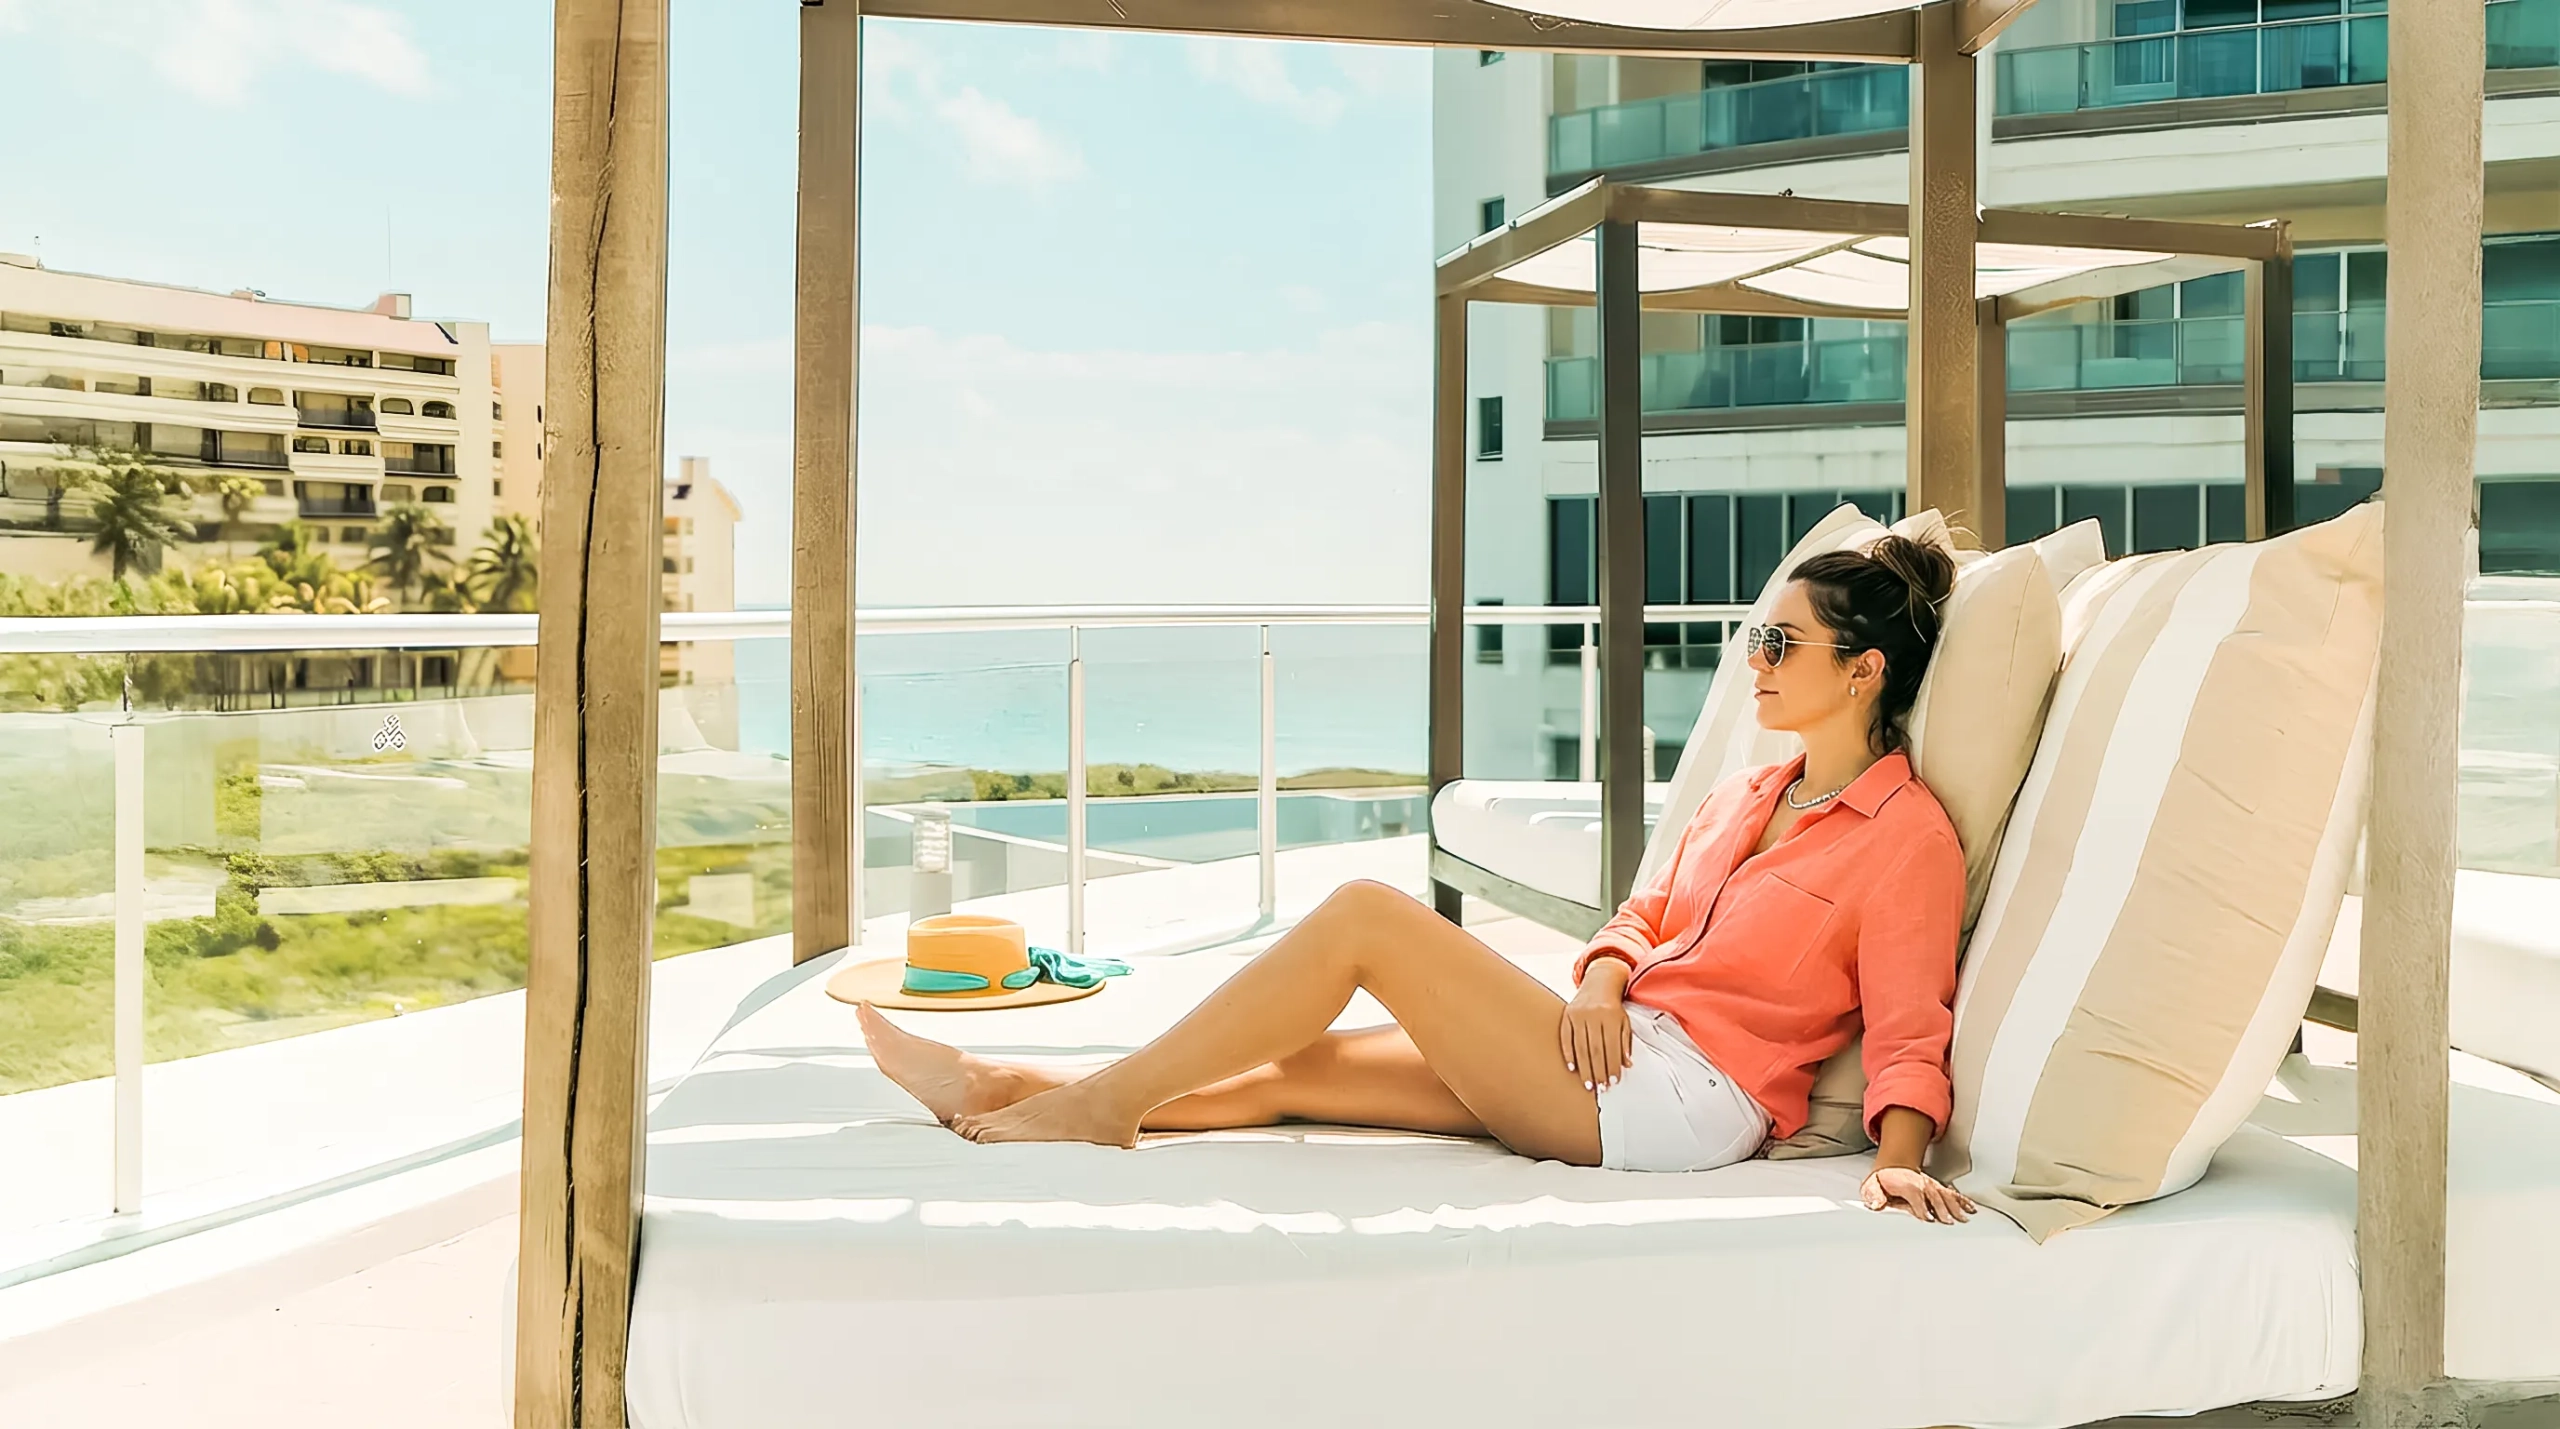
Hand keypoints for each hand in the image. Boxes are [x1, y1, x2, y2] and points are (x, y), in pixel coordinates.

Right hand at [1560, 962, 1633, 1090]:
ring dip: (1584, 1068)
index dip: (1612, 1066)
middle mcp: (1594, 1015)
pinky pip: (1566, 1037)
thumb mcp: (1624, 1021)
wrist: (1599, 984)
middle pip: (1595, 1050)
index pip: (1612, 1047)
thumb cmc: (1614, 1007)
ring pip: (1581, 1047)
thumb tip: (1626, 1064)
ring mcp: (1578, 1014)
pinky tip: (1572, 1068)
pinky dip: (1568, 1054)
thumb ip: (1625, 1042)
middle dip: (1598, 1071)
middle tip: (1600, 1088)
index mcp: (1611, 1016)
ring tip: (1588, 1084)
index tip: (1613, 1082)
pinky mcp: (1567, 1014)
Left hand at [1861, 1165, 1974, 1224]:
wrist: (1893, 1168)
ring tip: (1964, 1218)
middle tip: (1949, 1221)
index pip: (1915, 1195)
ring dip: (1955, 1206)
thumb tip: (1874, 1204)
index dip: (1921, 1206)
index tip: (1928, 1218)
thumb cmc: (1883, 1181)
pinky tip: (1971, 1209)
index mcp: (1905, 1183)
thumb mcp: (1871, 1185)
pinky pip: (1952, 1193)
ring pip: (1945, 1195)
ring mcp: (1931, 1185)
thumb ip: (1873, 1194)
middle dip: (1941, 1209)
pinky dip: (1962, 1200)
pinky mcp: (1938, 1187)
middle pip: (1933, 1196)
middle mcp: (1921, 1183)